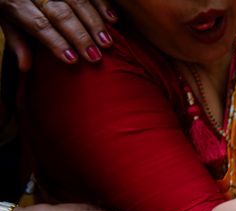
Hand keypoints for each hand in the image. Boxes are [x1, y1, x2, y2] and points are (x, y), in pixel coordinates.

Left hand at [0, 0, 116, 69]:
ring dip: (94, 22)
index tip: (72, 59)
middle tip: (95, 55)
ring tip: (107, 41)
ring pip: (77, 1)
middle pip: (60, 13)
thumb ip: (18, 42)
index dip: (56, 42)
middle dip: (79, 35)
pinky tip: (113, 19)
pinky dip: (102, 4)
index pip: (38, 24)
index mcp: (15, 4)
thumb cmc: (12, 5)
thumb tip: (25, 67)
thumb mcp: (7, 21)